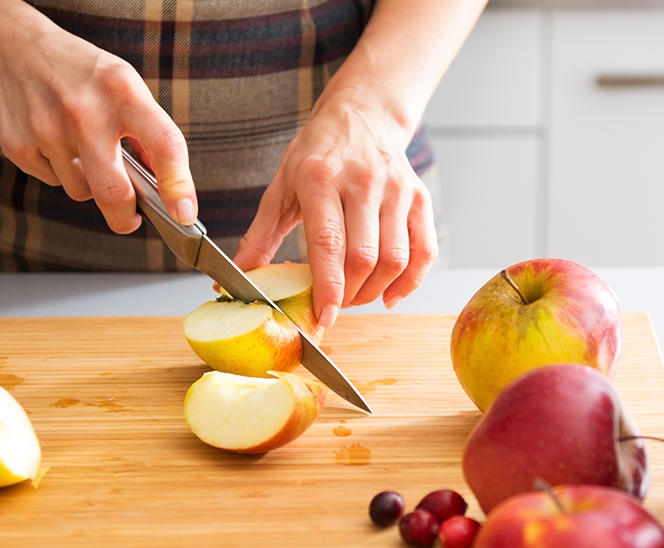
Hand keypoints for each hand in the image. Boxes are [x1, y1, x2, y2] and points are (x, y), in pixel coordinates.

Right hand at [0, 16, 197, 230]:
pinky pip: (53, 182)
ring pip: (82, 192)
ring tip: (81, 149)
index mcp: (122, 91)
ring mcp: (47, 130)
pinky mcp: (18, 146)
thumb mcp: (123, 85)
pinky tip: (53, 141)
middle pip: (114, 192)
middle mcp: (85, 111)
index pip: (164, 143)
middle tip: (130, 219)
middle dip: (126, 218)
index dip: (178, 185)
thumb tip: (165, 184)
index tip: (184, 213)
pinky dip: (60, 172)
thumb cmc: (79, 72)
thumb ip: (146, 131)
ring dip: (90, 184)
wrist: (10, 48)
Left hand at [233, 88, 438, 328]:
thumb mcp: (281, 185)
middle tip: (334, 305)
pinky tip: (391, 294)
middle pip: (364, 257)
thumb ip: (260, 235)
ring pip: (396, 258)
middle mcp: (363, 182)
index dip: (328, 286)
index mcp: (321, 178)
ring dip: (376, 291)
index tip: (324, 316)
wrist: (361, 115)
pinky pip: (425, 250)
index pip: (329, 242)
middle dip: (349, 294)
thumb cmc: (317, 153)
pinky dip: (411, 282)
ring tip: (356, 296)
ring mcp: (396, 190)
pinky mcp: (419, 198)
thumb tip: (238, 276)